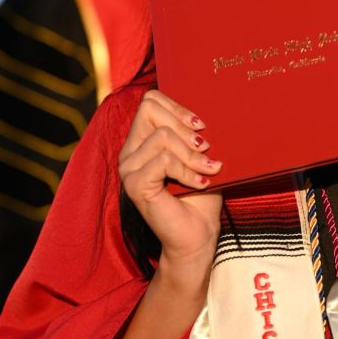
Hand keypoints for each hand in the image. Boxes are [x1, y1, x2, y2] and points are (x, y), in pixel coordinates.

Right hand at [118, 90, 222, 274]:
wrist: (198, 236)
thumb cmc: (201, 197)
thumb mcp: (199, 157)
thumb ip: (193, 133)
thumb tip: (206, 112)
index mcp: (141, 142)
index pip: (150, 102)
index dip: (178, 107)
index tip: (202, 126)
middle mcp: (130, 152)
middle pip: (151, 109)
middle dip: (185, 127)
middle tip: (206, 149)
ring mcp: (129, 168)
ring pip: (162, 136)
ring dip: (192, 155)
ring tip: (208, 170)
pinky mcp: (135, 185)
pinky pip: (164, 161)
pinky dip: (188, 171)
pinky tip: (200, 183)